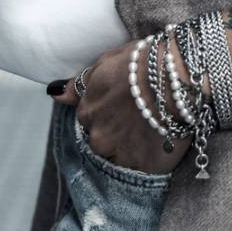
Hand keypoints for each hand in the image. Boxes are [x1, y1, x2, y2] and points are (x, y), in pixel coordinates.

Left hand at [51, 42, 192, 175]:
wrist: (176, 77)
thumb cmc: (143, 62)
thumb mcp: (106, 63)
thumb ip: (80, 84)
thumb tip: (55, 93)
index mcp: (87, 112)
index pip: (91, 121)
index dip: (110, 113)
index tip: (126, 105)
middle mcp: (99, 137)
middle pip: (104, 142)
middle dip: (119, 133)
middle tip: (141, 118)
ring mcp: (121, 154)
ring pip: (123, 157)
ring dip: (134, 148)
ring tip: (154, 129)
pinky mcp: (145, 167)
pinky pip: (146, 168)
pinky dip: (153, 158)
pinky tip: (164, 141)